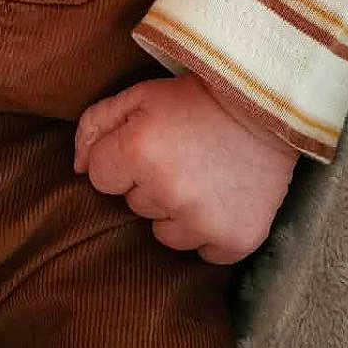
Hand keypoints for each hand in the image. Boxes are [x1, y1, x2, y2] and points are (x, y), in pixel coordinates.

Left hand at [73, 73, 299, 263]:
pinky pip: (204, 253)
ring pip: (165, 234)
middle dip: (150, 182)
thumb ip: (96, 125)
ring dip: (178, 211)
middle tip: (184, 154)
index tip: (150, 143)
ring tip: (205, 176)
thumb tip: (77, 167)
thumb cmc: (199, 99)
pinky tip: (223, 200)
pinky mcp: (235, 240)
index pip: (100, 177)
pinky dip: (211, 232)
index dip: (123, 158)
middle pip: (134, 204)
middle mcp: (167, 192)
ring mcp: (203, 221)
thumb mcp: (141, 95)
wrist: (270, 107)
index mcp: (137, 151)